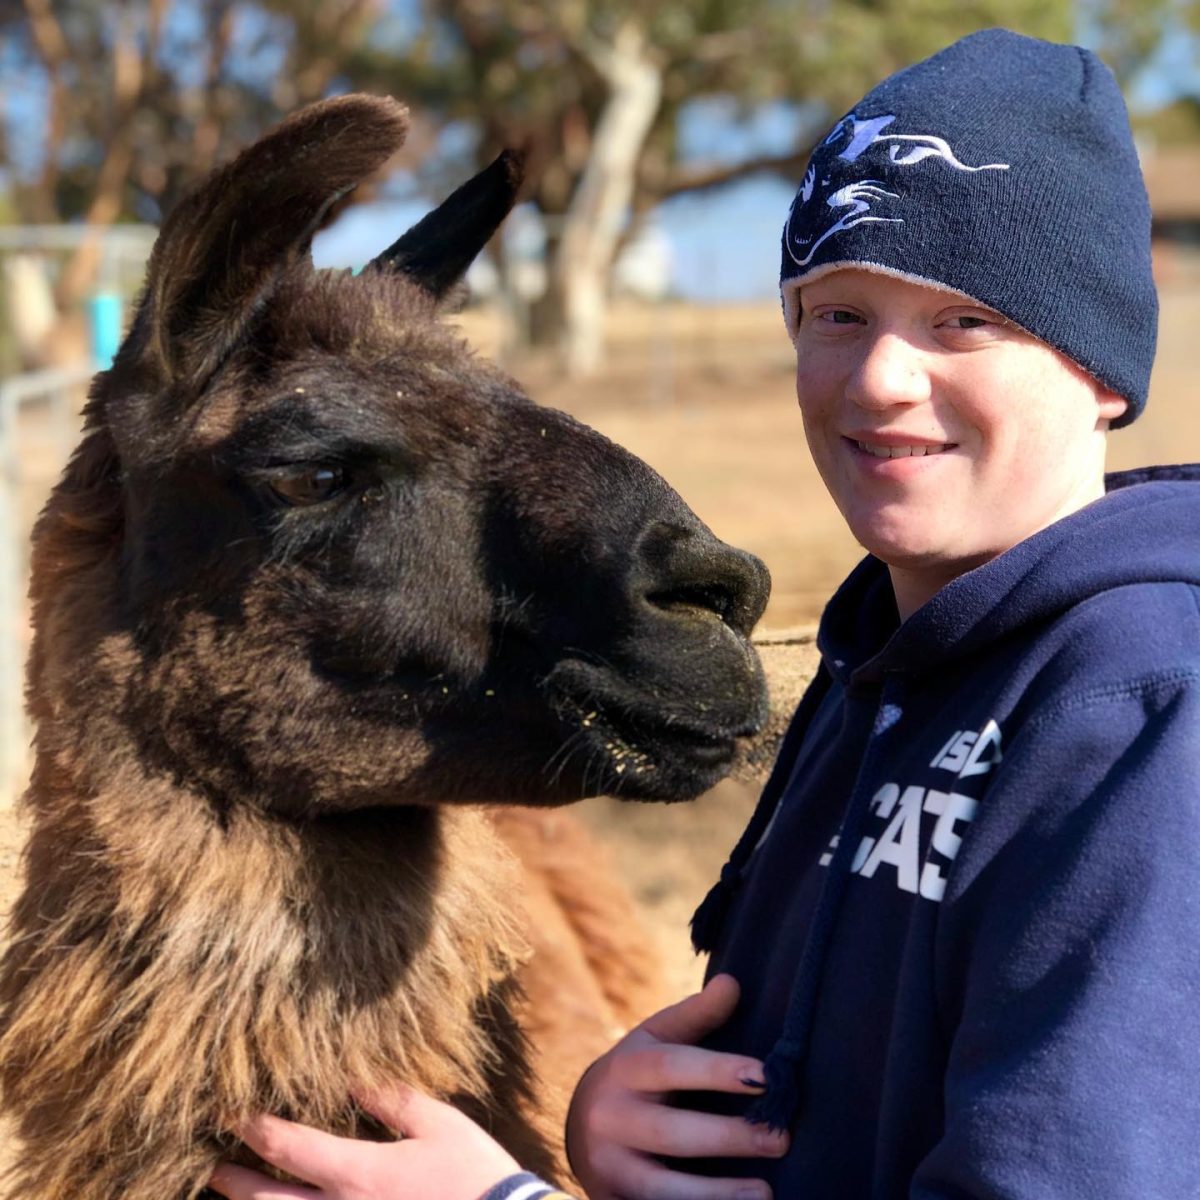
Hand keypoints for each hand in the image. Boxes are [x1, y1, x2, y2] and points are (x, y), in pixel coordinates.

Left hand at [208, 1086, 520, 1199]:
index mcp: (359, 1174)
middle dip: (236, 1182)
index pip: (288, 1148)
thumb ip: (390, 1100)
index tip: (231, 1112)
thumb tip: (350, 1078)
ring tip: (235, 1195)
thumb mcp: (438, 1123)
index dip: (254, 1128)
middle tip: (214, 1166)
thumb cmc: (473, 1175)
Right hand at [565, 973, 786, 1199]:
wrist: (582, 1126)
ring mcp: (610, 1166)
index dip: (718, 1071)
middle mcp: (611, 1118)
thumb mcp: (656, 1039)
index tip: (767, 1076)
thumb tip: (733, 983)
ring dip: (715, 1194)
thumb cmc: (637, 1075)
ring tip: (766, 1193)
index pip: (671, 1067)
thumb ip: (696, 1015)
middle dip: (728, 1138)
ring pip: (661, 1187)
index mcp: (625, 1069)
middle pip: (671, 1132)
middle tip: (781, 1138)